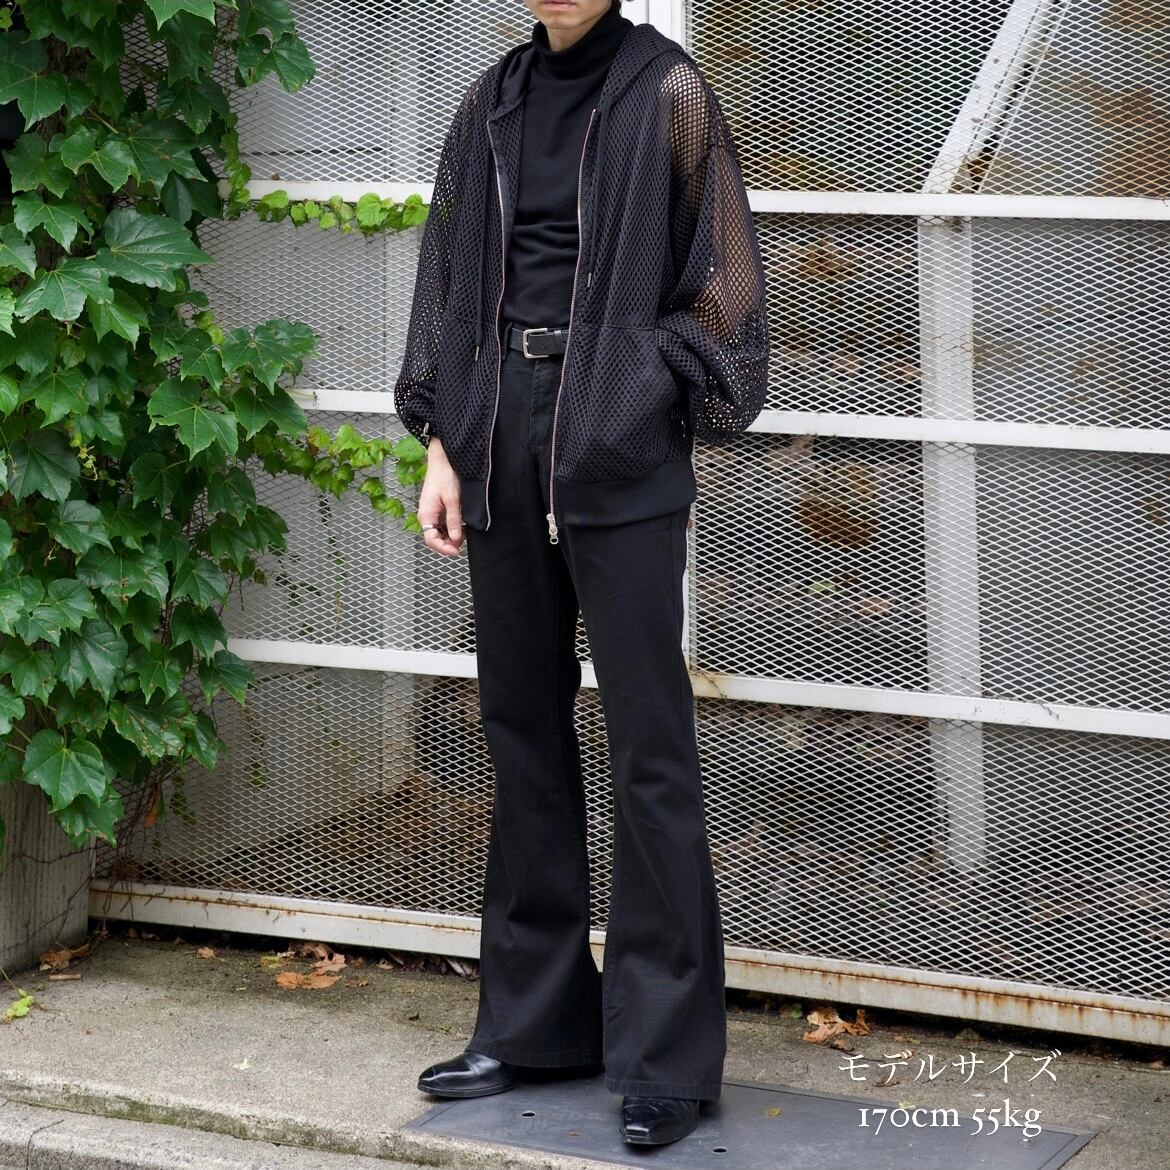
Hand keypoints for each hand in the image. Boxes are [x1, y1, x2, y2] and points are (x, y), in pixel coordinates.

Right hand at [418, 437, 464, 555]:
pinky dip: (452, 528)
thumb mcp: (452, 499)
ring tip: (465, 533)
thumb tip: (456, 538)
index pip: (431, 540)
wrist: (443, 458)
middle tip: (464, 543)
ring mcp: (432, 512)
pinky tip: (462, 525)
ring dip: (451, 536)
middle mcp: (427, 516)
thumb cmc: (445, 475)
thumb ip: (453, 520)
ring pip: (440, 532)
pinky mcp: (438, 508)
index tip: (457, 551)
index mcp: (426, 515)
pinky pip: (443, 524)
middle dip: (449, 543)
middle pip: (435, 538)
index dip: (444, 549)